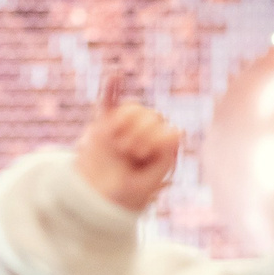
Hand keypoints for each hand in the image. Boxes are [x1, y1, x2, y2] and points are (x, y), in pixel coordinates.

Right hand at [74, 82, 182, 213]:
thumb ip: (164, 160)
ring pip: (132, 108)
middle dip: (140, 131)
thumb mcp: (147, 183)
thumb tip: (178, 131)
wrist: (95, 197)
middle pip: (151, 115)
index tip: (140, 153)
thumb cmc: (125, 194)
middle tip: (127, 151)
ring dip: (125, 122)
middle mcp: (145, 134)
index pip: (166, 129)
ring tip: (118, 143)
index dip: (154, 137)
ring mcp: (125, 127)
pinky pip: (109, 101)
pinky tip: (114, 76)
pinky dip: (111, 89)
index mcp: (160, 148)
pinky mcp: (105, 123)